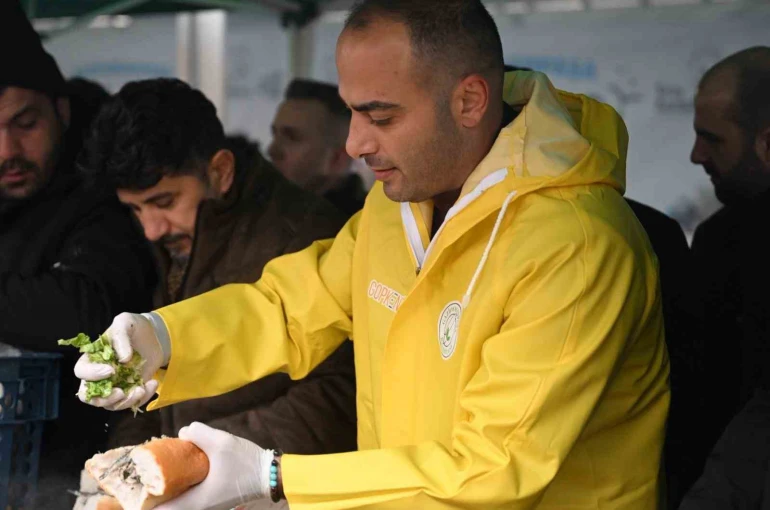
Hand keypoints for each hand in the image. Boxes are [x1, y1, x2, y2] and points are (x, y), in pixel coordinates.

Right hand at [74, 312, 164, 409]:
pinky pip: (131, 402)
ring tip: (141, 389)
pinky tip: (152, 383)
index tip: (111, 370)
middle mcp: (99, 376)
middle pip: (89, 397)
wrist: (153, 336)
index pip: (81, 371)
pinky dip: (142, 398)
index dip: (92, 375)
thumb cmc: (133, 328)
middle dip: (104, 399)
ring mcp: (115, 385)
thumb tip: (123, 359)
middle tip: (121, 392)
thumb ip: (120, 337)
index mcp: (93, 358)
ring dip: (126, 402)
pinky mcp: (130, 390)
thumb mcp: (125, 323)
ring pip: (111, 404)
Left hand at [155, 422, 273, 509]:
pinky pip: (190, 496)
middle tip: (148, 471)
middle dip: (157, 491)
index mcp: (196, 502)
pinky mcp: (213, 499)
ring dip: (170, 487)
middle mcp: (199, 508)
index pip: (162, 509)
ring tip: (163, 468)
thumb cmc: (245, 463)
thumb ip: (198, 434)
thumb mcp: (221, 442)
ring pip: (180, 500)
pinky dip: (182, 486)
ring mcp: (207, 505)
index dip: (146, 499)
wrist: (270, 475)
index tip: (137, 485)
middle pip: (169, 505)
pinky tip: (184, 469)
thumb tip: (183, 432)